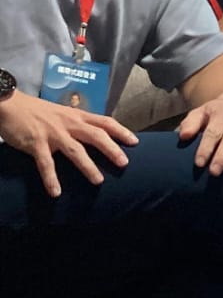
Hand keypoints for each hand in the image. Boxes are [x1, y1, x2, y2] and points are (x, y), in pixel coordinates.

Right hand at [0, 90, 137, 198]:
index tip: (135, 141)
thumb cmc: (36, 111)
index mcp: (76, 116)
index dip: (120, 131)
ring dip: (88, 166)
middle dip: (111, 149)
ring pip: (75, 150)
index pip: (104, 121)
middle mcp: (68, 123)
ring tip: (98, 181)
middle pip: (96, 135)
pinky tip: (56, 192)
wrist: (9, 105)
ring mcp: (53, 133)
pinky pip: (46, 163)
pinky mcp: (36, 143)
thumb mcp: (61, 113)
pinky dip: (51, 178)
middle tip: (124, 163)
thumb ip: (76, 124)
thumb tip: (92, 136)